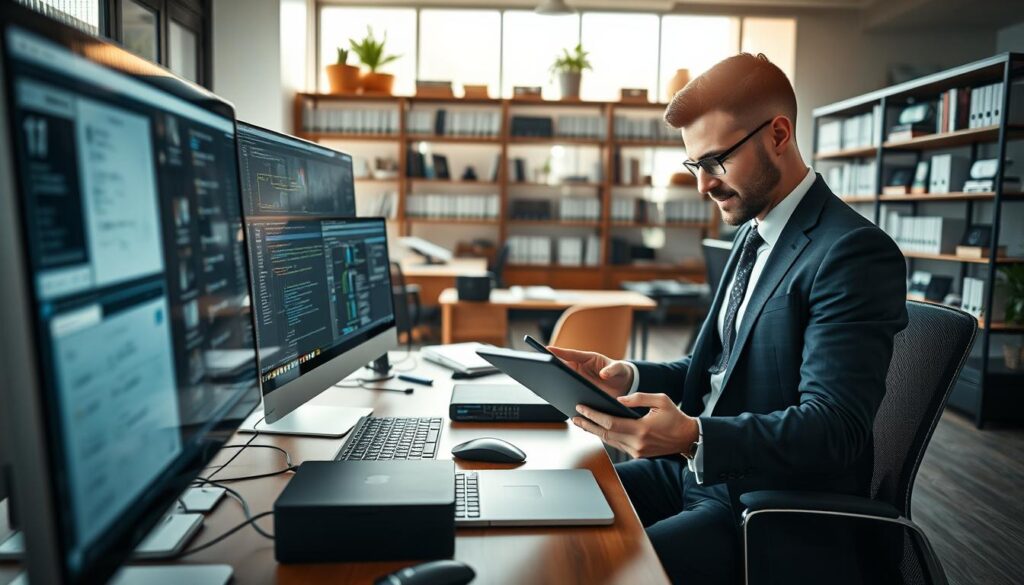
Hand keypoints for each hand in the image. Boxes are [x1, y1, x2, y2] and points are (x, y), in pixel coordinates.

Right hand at [546, 346, 633, 397]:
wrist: (623, 385)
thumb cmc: (620, 372)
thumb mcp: (618, 368)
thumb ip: (612, 369)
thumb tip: (603, 374)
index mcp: (587, 359)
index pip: (570, 354)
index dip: (559, 352)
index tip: (547, 349)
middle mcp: (579, 368)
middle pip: (562, 366)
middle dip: (551, 366)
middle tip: (541, 367)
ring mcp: (578, 380)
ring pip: (563, 379)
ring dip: (555, 381)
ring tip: (544, 384)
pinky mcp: (579, 391)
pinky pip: (568, 391)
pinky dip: (562, 394)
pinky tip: (558, 399)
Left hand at [571, 393, 698, 458]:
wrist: (687, 438)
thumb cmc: (675, 417)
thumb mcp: (661, 400)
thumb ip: (639, 397)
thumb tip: (619, 399)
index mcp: (642, 429)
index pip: (610, 422)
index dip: (593, 415)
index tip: (581, 408)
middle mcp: (637, 443)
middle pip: (605, 434)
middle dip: (588, 424)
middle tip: (574, 416)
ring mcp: (636, 451)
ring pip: (609, 441)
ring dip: (594, 431)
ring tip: (581, 422)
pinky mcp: (637, 454)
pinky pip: (616, 445)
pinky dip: (605, 436)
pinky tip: (597, 428)